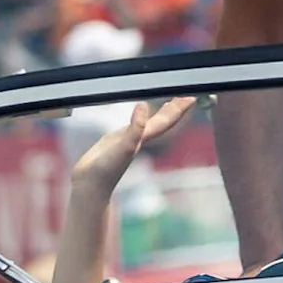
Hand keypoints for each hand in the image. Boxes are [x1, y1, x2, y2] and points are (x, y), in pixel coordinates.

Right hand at [72, 95, 194, 184]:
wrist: (91, 185)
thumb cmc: (106, 170)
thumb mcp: (123, 146)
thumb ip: (135, 127)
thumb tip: (144, 105)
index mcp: (144, 138)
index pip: (166, 120)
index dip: (179, 109)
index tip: (192, 98)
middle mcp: (139, 138)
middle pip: (162, 121)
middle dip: (174, 108)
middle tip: (186, 96)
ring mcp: (128, 140)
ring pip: (150, 123)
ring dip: (161, 113)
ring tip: (169, 103)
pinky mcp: (116, 141)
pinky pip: (134, 126)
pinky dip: (139, 118)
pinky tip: (138, 116)